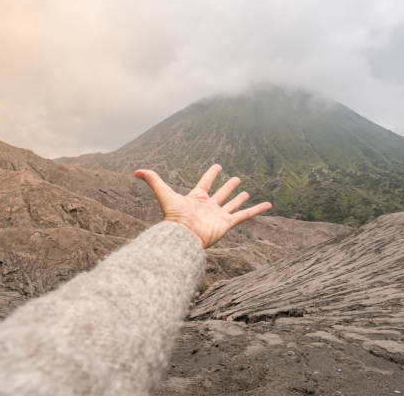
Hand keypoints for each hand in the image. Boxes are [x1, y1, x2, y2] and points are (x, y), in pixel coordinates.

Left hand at [135, 164, 271, 247]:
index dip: (211, 174)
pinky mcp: (227, 224)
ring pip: (232, 205)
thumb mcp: (163, 194)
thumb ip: (152, 180)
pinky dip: (257, 210)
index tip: (218, 166)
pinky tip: (268, 205)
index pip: (206, 183)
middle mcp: (208, 207)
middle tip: (236, 179)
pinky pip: (245, 215)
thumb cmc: (173, 217)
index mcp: (196, 198)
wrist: (183, 237)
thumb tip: (136, 171)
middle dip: (228, 187)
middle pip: (221, 194)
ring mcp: (218, 216)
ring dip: (239, 198)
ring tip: (246, 191)